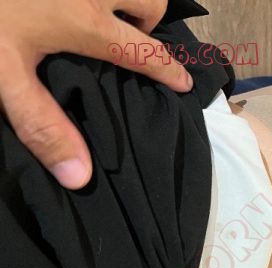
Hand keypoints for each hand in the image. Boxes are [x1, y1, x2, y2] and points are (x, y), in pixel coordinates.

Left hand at [0, 0, 193, 188]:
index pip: (143, 51)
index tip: (185, 83)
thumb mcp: (0, 73)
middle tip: (123, 32)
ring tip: (101, 8)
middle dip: (146, 16)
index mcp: (86, 21)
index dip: (168, 70)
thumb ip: (41, 122)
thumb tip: (81, 177)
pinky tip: (72, 0)